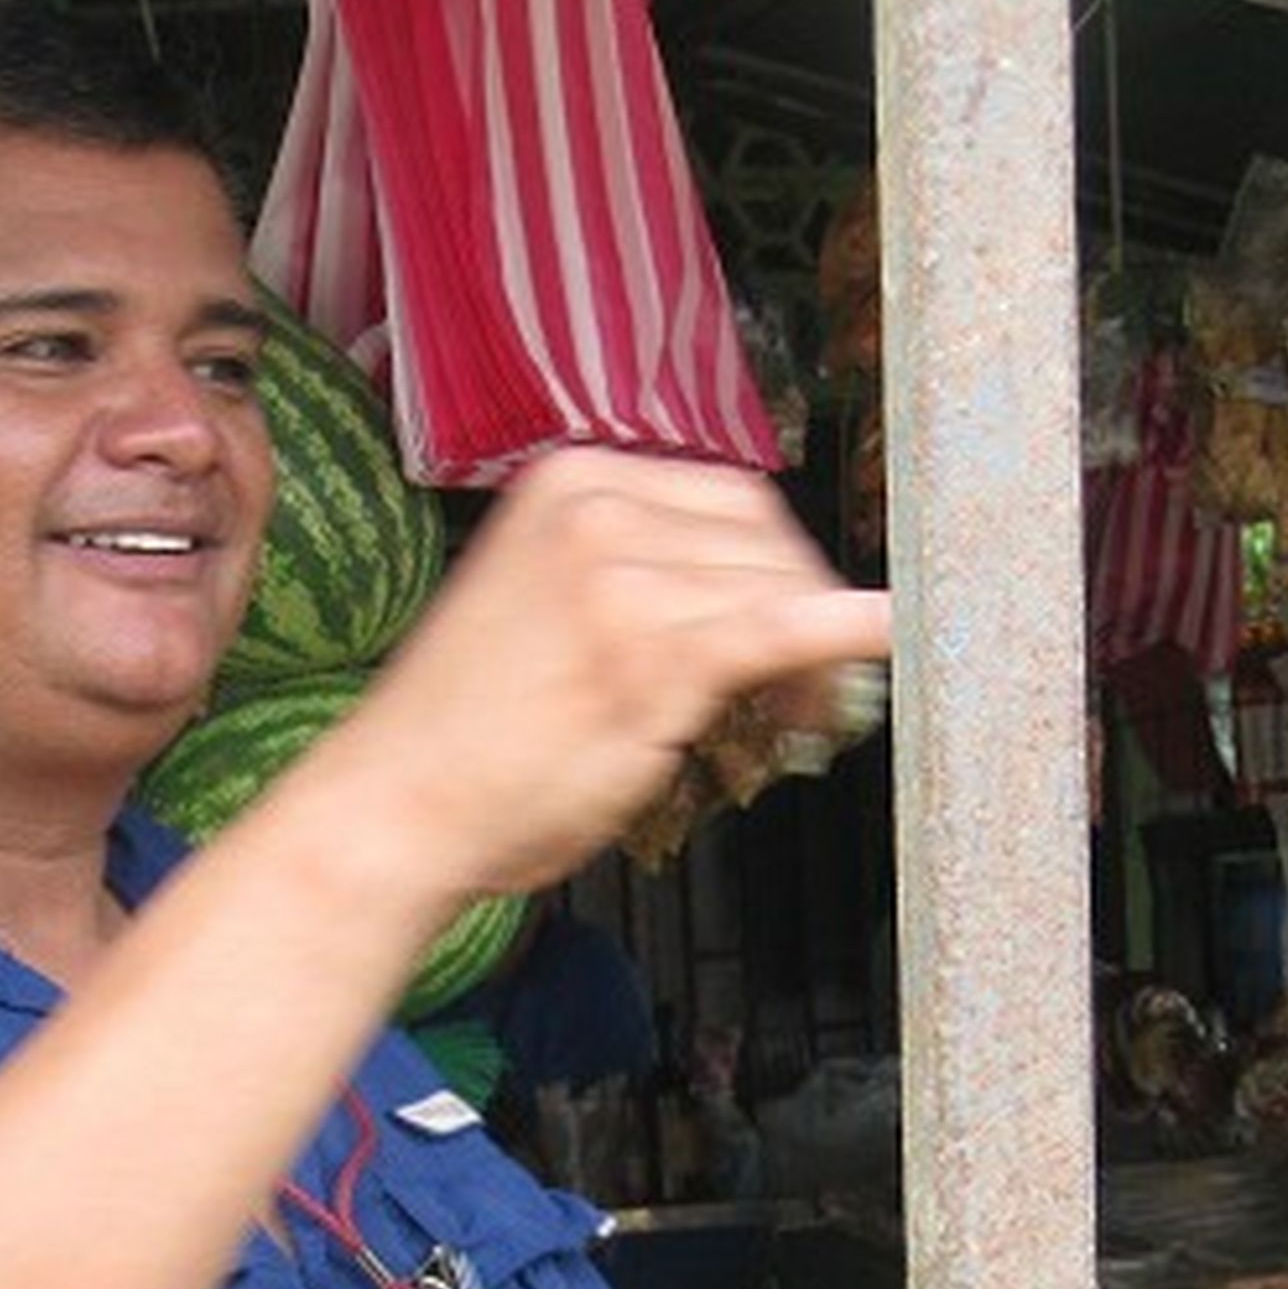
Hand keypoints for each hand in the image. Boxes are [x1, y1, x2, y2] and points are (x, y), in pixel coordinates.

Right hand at [308, 447, 892, 899]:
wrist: (394, 807)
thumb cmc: (467, 735)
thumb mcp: (549, 611)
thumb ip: (642, 585)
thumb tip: (762, 607)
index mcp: (569, 482)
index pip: (728, 497)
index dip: (780, 563)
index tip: (803, 620)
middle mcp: (596, 508)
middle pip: (764, 534)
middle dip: (805, 603)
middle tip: (816, 686)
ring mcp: (622, 575)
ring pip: (778, 587)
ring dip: (817, 650)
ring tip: (804, 715)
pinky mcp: (649, 651)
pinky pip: (782, 628)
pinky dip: (852, 632)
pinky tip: (893, 641)